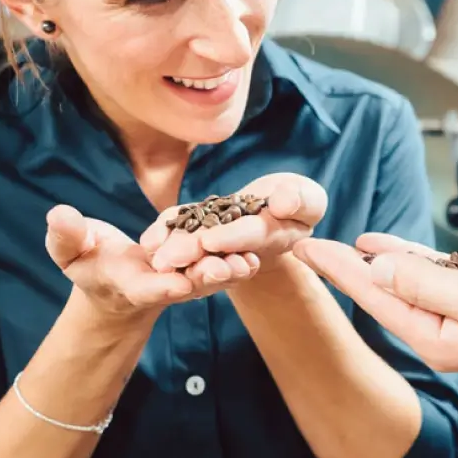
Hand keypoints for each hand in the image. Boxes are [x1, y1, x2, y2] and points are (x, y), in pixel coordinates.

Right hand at [45, 204, 258, 318]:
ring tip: (249, 261)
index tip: (178, 280)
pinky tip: (257, 250)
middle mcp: (162, 286)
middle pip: (187, 285)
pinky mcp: (198, 271)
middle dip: (207, 277)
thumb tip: (57, 214)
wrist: (115, 279)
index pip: (147, 287)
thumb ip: (67, 236)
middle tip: (227, 268)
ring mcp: (183, 282)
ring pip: (210, 279)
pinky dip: (237, 260)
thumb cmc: (88, 262)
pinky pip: (220, 266)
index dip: (163, 284)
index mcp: (131, 284)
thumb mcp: (71, 251)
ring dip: (230, 272)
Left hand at [141, 173, 327, 276]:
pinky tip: (149, 240)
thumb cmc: (299, 200)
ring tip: (153, 253)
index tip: (210, 240)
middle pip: (217, 250)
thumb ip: (301, 200)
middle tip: (166, 259)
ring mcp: (221, 242)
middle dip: (192, 254)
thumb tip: (282, 202)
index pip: (252, 237)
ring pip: (196, 247)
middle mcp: (244, 247)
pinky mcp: (203, 232)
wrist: (279, 206)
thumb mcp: (308, 198)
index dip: (232, 239)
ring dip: (174, 251)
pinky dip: (167, 233)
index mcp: (274, 238)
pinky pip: (183, 232)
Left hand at [292, 233, 457, 373]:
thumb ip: (425, 284)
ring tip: (340, 242)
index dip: (338, 271)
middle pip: (381, 293)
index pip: (374, 298)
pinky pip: (432, 278)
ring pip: (404, 283)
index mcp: (436, 338)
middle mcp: (441, 333)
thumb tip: (378, 272)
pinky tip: (386, 247)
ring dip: (373, 262)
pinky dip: (408, 260)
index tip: (305, 250)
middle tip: (307, 244)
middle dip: (345, 268)